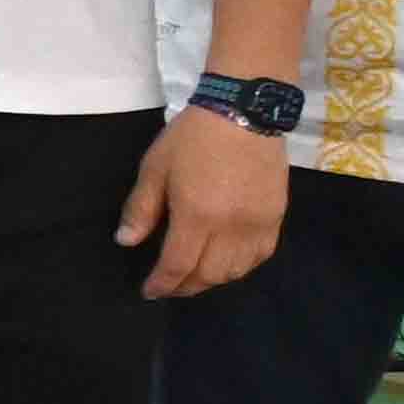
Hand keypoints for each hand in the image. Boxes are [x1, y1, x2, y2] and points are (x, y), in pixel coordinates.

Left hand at [123, 107, 288, 301]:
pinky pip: (261, 255)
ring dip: (213, 280)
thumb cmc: (192, 137)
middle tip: (169, 286)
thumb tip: (127, 242)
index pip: (177, 265)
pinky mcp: (277, 216)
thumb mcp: (155, 168)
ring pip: (237, 271)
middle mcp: (231, 227)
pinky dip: (242, 267)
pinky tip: (226, 262)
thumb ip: (142, 209)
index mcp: (197, 216)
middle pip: (209, 275)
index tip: (149, 291)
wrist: (244, 112)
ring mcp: (258, 224)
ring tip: (194, 276)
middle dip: (185, 287)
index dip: (161, 284)